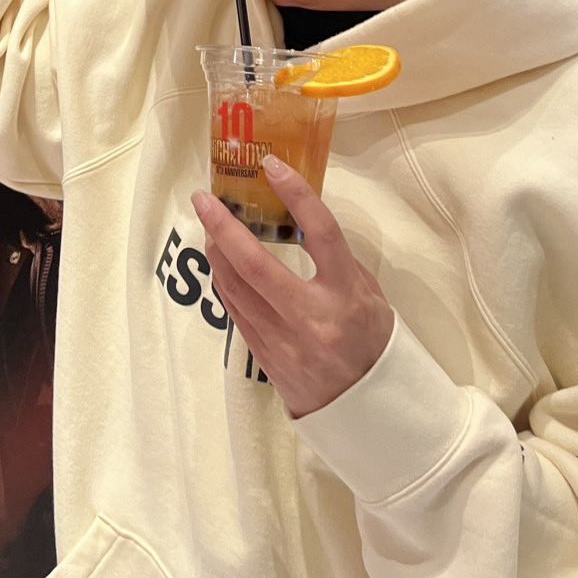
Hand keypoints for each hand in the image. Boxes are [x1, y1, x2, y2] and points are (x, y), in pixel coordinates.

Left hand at [193, 156, 394, 418]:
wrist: (368, 411)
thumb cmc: (372, 341)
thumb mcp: (368, 294)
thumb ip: (335, 258)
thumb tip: (298, 220)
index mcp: (346, 296)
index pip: (320, 234)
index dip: (296, 195)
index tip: (272, 166)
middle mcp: (312, 318)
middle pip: (255, 265)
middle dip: (223, 227)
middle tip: (204, 199)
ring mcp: (283, 342)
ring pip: (235, 288)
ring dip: (216, 251)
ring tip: (209, 224)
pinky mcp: (264, 357)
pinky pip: (235, 310)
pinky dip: (225, 280)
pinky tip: (220, 260)